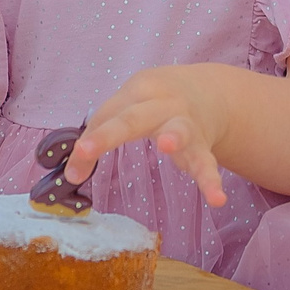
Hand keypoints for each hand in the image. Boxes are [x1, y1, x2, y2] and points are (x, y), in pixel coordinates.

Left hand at [67, 66, 229, 206]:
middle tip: (86, 150)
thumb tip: (71, 174)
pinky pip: (206, 163)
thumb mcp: (129, 106)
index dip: (88, 142)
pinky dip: (211, 181)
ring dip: (172, 136)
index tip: (71, 172)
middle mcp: (162, 103)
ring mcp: (186, 123)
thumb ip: (102, 133)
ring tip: (166, 145)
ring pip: (179, 129)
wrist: (210, 91)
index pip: (107, 116)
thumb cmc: (156, 103)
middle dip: (109, 133)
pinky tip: (217, 198)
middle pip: (132, 118)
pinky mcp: (203, 146)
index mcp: (138, 92)